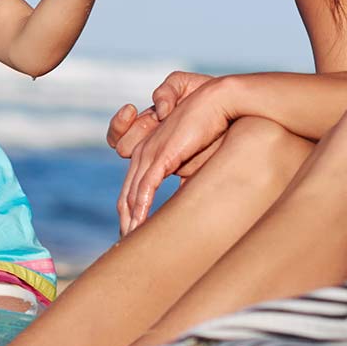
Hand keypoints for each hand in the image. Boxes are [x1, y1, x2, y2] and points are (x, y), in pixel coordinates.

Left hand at [110, 72, 225, 233]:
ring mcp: (151, 152)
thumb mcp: (195, 159)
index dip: (129, 208)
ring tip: (129, 241)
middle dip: (125, 220)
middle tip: (125, 242)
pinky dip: (141, 209)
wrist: (222, 103)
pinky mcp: (162, 155)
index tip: (132, 229)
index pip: (131, 185)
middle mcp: (144, 151)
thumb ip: (185, 179)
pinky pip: (145, 186)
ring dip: (130, 220)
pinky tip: (139, 227)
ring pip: (132, 194)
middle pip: (126, 193)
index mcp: (150, 151)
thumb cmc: (211, 128)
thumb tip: (186, 203)